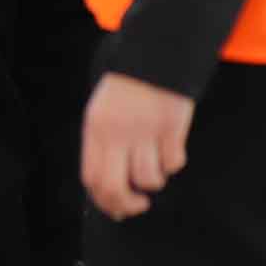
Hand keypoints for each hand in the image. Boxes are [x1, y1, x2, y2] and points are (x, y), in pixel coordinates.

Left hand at [82, 71, 194, 219]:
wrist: (155, 57)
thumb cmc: (127, 90)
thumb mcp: (102, 114)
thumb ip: (102, 147)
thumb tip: (108, 191)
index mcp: (96, 129)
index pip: (92, 177)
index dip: (103, 200)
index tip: (116, 208)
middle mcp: (117, 133)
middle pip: (115, 186)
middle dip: (126, 205)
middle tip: (138, 205)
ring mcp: (145, 131)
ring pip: (149, 179)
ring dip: (154, 181)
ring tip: (156, 166)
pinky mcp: (172, 128)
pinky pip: (173, 163)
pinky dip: (173, 163)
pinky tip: (170, 148)